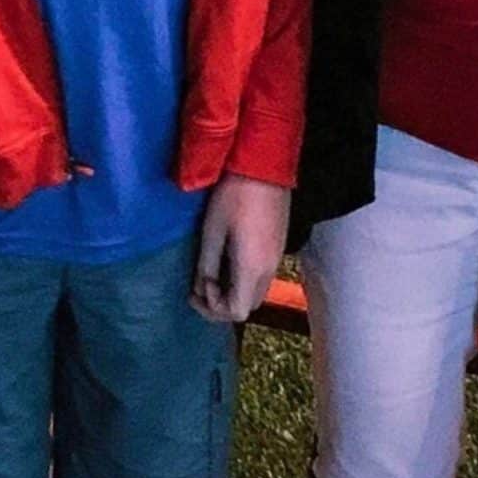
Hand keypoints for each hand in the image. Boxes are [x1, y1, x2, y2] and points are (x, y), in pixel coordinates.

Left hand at [190, 173, 288, 322]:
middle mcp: (269, 269)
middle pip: (247, 306)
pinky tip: (230, 257)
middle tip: (202, 284)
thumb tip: (201, 288)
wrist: (265, 165)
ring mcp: (277, 257)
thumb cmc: (234, 195)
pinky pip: (262, 275)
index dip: (213, 308)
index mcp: (252, 269)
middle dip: (222, 303)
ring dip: (234, 290)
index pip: (236, 312)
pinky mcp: (279, 244)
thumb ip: (207, 265)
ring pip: (256, 291)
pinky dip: (244, 278)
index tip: (198, 288)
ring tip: (213, 271)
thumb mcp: (212, 231)